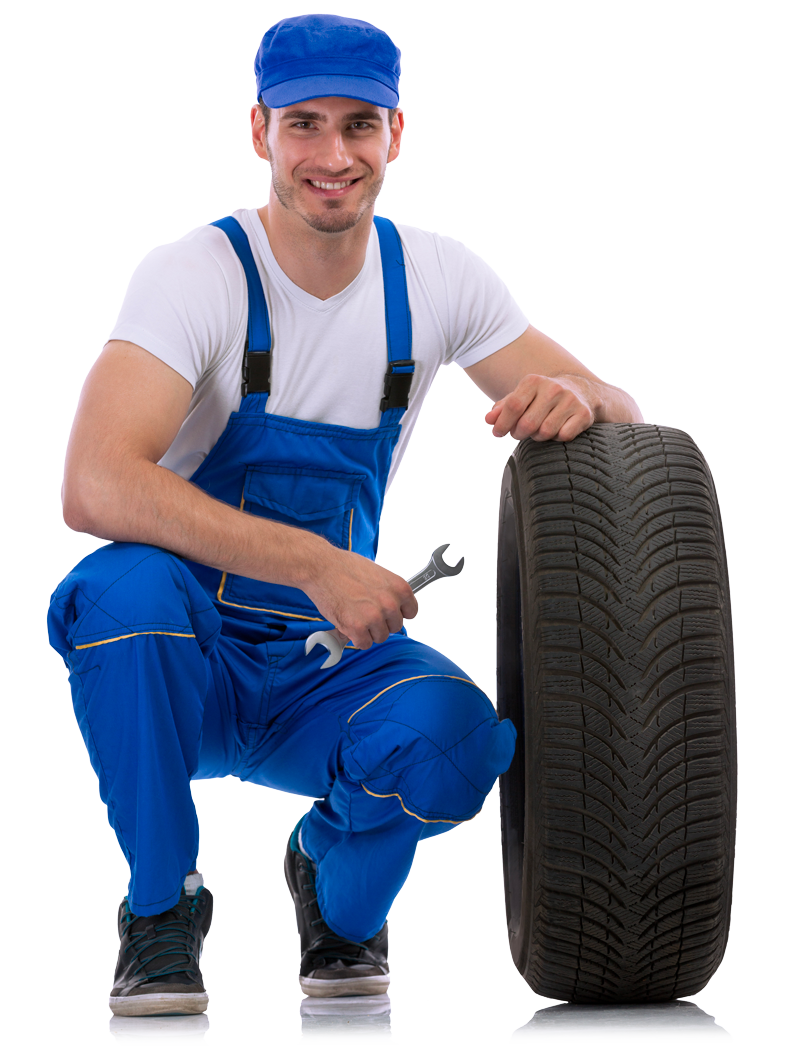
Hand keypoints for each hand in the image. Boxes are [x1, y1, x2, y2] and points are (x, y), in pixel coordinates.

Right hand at [301, 548, 417, 649]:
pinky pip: (364, 644)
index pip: (411, 612)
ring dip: (368, 631)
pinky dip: (355, 638)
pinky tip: (348, 624)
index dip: (397, 614)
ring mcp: (374, 617)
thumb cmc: (345, 567)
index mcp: (399, 588)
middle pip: (395, 627)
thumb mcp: (377, 574)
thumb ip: (388, 592)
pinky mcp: (357, 628)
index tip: (388, 613)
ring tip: (354, 615)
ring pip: (380, 637)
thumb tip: (393, 606)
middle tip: (365, 612)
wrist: (321, 568)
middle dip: (381, 622)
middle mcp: (390, 603)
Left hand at [485, 373, 594, 441]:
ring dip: (538, 437)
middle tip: (520, 433)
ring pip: (545, 432)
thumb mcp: (522, 397)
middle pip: (527, 424)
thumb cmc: (543, 398)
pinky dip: (558, 438)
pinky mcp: (584, 414)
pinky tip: (558, 429)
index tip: (497, 433)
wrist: (581, 391)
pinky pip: (564, 436)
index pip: (513, 406)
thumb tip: (488, 420)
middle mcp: (553, 388)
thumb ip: (502, 408)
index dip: (502, 424)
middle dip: (519, 433)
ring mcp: (570, 401)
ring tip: (539, 429)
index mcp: (534, 381)